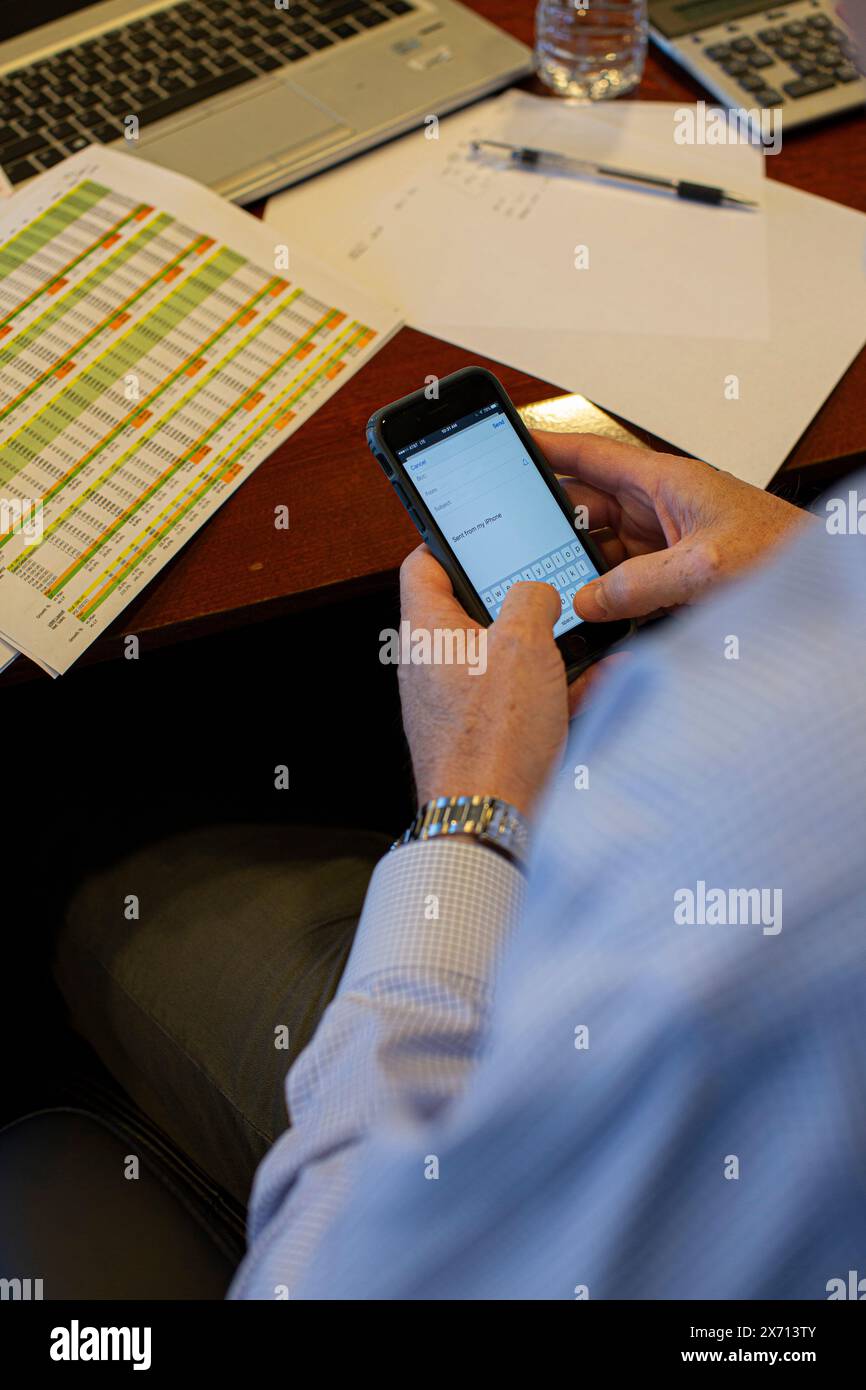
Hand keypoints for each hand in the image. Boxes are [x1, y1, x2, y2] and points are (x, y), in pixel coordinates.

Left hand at [398, 546, 609, 817]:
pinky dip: (559, 689)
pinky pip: (526, 699)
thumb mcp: (521, 643)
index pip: (424, 565)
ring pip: (509, 657)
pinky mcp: (488, 735)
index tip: (485, 530)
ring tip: (589, 635)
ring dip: (551, 647)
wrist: (492, 819)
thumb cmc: (491, 738)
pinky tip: (599, 680)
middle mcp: (437, 666)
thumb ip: (531, 599)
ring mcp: (461, 703)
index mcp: (429, 632)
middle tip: (555, 584)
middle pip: (476, 611)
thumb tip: (539, 593)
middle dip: (523, 599)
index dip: (451, 540)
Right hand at [534, 432, 810, 622]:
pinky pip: (623, 584)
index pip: (592, 455)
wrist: (825, 590)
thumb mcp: (705, 567)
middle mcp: (661, 509)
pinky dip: (604, 599)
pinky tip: (589, 615)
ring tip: (549, 588)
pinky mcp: (673, 577)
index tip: (508, 444)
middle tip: (515, 545)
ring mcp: (666, 544)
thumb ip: (641, 583)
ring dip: (579, 571)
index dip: (547, 448)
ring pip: (601, 552)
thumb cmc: (785, 556)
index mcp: (666, 482)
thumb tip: (590, 600)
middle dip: (552, 527)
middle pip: (586, 511)